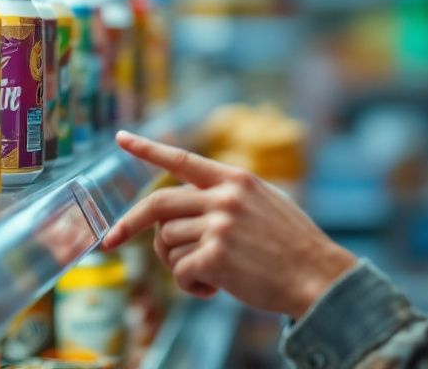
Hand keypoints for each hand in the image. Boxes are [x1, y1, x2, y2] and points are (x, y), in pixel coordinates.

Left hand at [99, 130, 356, 318]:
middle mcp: (224, 197)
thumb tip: (182, 213)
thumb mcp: (264, 204)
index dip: (148, 149)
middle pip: (157, 204)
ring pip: (168, 244)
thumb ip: (227, 198)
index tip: (120, 138)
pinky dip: (190, 286)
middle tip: (110, 241)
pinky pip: (180, 272)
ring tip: (209, 274)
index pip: (182, 159)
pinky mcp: (216, 256)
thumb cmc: (292, 247)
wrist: (318, 277)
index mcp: (235, 179)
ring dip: (179, 265)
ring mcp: (219, 225)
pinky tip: (214, 290)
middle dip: (129, 224)